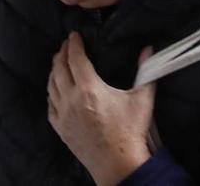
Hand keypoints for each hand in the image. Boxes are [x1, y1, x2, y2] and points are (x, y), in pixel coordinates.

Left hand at [46, 33, 154, 185]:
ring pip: (51, 86)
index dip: (74, 44)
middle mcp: (71, 100)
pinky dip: (51, 93)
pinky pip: (50, 106)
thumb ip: (146, 71)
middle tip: (66, 45)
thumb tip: (148, 49)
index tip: (74, 35)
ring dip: (54, 71)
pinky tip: (55, 90)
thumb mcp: (142, 99)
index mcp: (89, 89)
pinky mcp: (60, 129)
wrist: (117, 164)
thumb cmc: (130, 132)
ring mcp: (63, 115)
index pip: (76, 59)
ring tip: (59, 63)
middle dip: (62, 54)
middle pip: (59, 69)